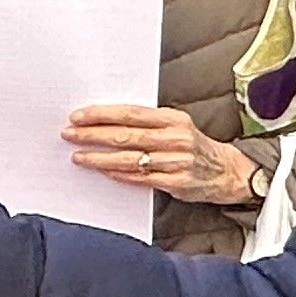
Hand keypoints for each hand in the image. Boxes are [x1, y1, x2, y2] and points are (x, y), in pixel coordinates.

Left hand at [63, 103, 261, 208]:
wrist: (226, 171)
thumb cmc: (192, 145)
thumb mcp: (176, 125)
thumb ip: (147, 123)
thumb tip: (106, 121)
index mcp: (173, 119)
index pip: (130, 113)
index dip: (102, 114)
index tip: (78, 116)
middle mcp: (175, 138)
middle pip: (125, 135)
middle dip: (92, 135)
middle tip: (69, 134)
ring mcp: (176, 162)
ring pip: (129, 159)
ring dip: (99, 158)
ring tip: (78, 156)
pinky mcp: (175, 183)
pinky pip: (139, 179)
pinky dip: (117, 174)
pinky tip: (101, 171)